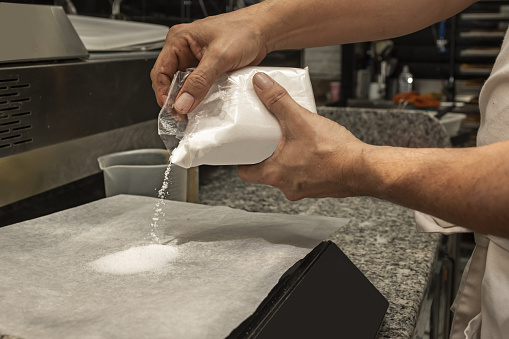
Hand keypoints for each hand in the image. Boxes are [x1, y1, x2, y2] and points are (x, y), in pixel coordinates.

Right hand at [150, 10, 267, 111]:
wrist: (264, 31)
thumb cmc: (243, 31)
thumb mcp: (219, 57)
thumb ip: (199, 81)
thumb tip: (184, 101)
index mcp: (179, 40)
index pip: (160, 71)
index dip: (163, 92)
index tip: (172, 108)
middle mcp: (184, 49)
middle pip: (170, 80)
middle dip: (174, 98)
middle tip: (182, 114)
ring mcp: (196, 59)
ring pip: (184, 85)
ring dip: (187, 98)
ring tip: (192, 112)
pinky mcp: (208, 68)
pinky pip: (197, 86)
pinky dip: (198, 96)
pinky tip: (203, 104)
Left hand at [238, 73, 367, 200]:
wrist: (364, 169)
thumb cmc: (335, 153)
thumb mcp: (300, 120)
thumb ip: (277, 100)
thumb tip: (261, 84)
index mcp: (275, 174)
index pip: (245, 173)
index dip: (243, 159)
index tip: (245, 148)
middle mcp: (287, 187)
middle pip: (266, 172)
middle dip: (267, 154)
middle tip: (269, 139)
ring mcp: (304, 190)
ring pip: (286, 174)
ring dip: (288, 159)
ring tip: (294, 141)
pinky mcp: (319, 188)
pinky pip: (305, 175)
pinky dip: (305, 163)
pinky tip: (313, 150)